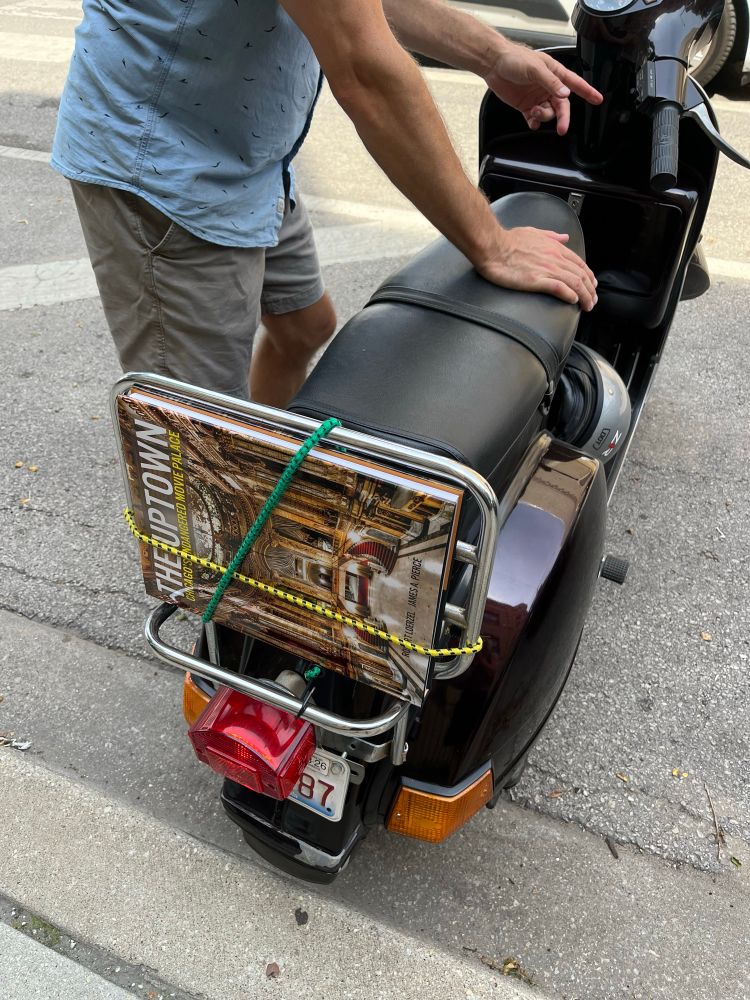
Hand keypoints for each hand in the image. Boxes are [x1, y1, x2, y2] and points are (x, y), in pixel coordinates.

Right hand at [473, 226, 597, 310]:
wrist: (492, 246)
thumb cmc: (508, 240)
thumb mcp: (534, 232)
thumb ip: (551, 236)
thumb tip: (564, 238)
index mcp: (554, 248)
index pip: (579, 263)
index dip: (589, 276)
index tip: (592, 286)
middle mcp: (554, 258)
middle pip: (580, 275)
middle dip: (590, 290)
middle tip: (592, 301)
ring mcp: (546, 269)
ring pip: (574, 283)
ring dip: (584, 296)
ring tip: (587, 306)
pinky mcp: (536, 280)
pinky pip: (559, 288)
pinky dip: (569, 295)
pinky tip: (573, 301)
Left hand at [484, 43, 602, 135]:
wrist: (494, 64)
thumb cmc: (515, 59)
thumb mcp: (535, 68)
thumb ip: (550, 82)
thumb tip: (564, 94)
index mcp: (555, 74)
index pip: (575, 84)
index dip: (588, 92)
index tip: (598, 100)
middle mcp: (548, 87)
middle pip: (562, 106)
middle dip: (563, 118)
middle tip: (562, 129)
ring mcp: (537, 97)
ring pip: (548, 114)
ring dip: (543, 117)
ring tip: (534, 112)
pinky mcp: (525, 106)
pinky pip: (534, 119)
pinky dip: (534, 123)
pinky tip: (531, 121)